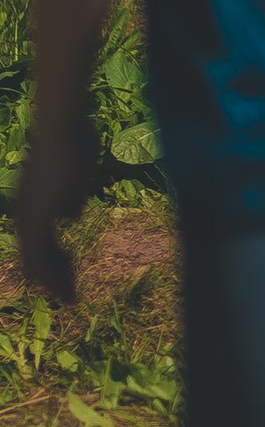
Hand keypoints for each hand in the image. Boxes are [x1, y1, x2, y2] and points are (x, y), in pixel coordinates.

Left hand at [13, 117, 99, 306]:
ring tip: (70, 297)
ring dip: (55, 281)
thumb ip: (72, 196)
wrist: (63, 129)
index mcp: (34, 200)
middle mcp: (25, 211)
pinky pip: (39, 257)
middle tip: (70, 295)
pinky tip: (64, 286)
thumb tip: (71, 216)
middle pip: (35, 254)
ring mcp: (27, 216)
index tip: (70, 271)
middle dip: (55, 275)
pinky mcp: (34, 219)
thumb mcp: (76, 174)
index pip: (40, 239)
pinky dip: (51, 276)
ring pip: (36, 261)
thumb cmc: (73, 142)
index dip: (55, 258)